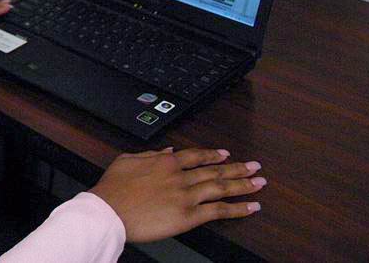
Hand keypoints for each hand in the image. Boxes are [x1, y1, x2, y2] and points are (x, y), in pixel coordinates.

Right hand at [89, 147, 264, 242]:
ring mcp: (186, 196)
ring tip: (259, 183)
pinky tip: (251, 207)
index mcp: (165, 162)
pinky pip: (218, 211)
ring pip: (221, 187)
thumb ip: (150, 154)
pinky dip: (238, 208)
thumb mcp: (127, 161)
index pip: (197, 156)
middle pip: (215, 170)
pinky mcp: (189, 216)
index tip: (226, 154)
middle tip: (254, 167)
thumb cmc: (113, 188)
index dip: (214, 155)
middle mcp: (180, 176)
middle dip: (237, 168)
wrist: (108, 211)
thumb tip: (168, 151)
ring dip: (243, 184)